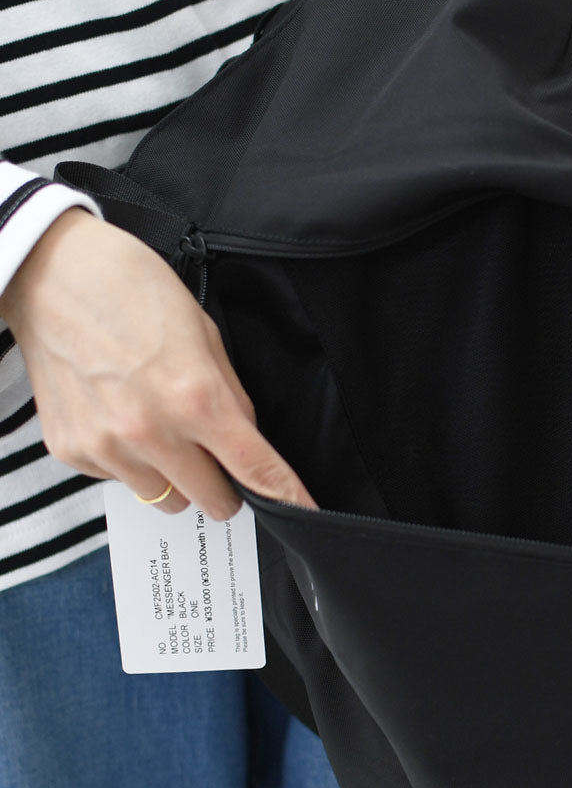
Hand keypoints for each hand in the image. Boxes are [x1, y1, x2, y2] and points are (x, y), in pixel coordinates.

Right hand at [0, 208, 316, 519]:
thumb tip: (246, 443)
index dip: (286, 496)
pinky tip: (119, 416)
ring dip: (174, 477)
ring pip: (165, 498)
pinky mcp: (70, 450)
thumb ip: (230, 398)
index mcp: (196, 398)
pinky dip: (130, 462)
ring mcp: (106, 446)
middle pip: (212, 500)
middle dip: (225, 487)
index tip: (303, 513)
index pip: (254, 468)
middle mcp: (151, 432)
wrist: (52, 273)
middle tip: (216, 457)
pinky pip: (119, 481)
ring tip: (158, 426)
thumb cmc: (134, 291)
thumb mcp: (205, 336)